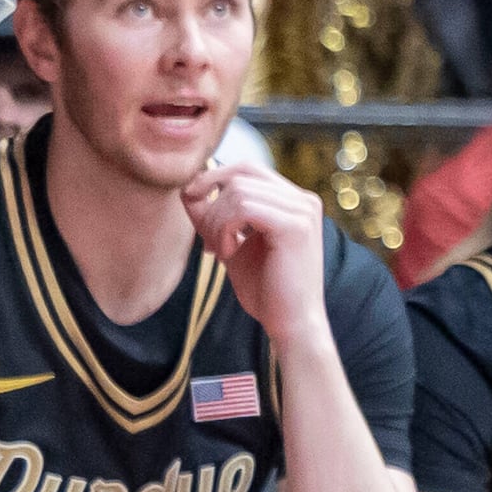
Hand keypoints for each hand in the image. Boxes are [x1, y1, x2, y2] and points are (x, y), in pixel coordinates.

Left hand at [182, 166, 329, 337]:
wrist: (290, 322)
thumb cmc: (264, 287)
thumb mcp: (232, 244)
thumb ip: (216, 217)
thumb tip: (188, 188)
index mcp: (294, 201)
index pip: (248, 169)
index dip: (214, 178)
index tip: (191, 202)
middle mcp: (304, 200)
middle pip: (242, 173)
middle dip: (211, 201)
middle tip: (206, 238)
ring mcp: (303, 210)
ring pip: (239, 191)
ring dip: (216, 221)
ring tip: (219, 251)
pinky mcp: (295, 226)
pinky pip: (244, 208)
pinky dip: (224, 229)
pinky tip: (227, 253)